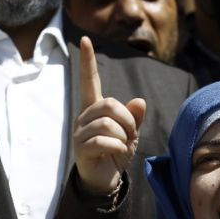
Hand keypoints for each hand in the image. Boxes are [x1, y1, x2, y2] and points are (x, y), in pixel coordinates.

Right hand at [73, 37, 145, 194]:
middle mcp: (84, 117)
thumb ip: (135, 117)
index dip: (88, 61)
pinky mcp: (81, 149)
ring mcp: (80, 132)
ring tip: (124, 145)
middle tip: (131, 134)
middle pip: (109, 104)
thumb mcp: (131, 132)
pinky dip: (119, 147)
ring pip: (108, 123)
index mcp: (94, 108)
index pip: (90, 80)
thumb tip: (139, 101)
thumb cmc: (116, 151)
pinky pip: (105, 140)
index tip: (85, 39)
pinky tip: (118, 153)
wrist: (105, 179)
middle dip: (127, 119)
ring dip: (124, 135)